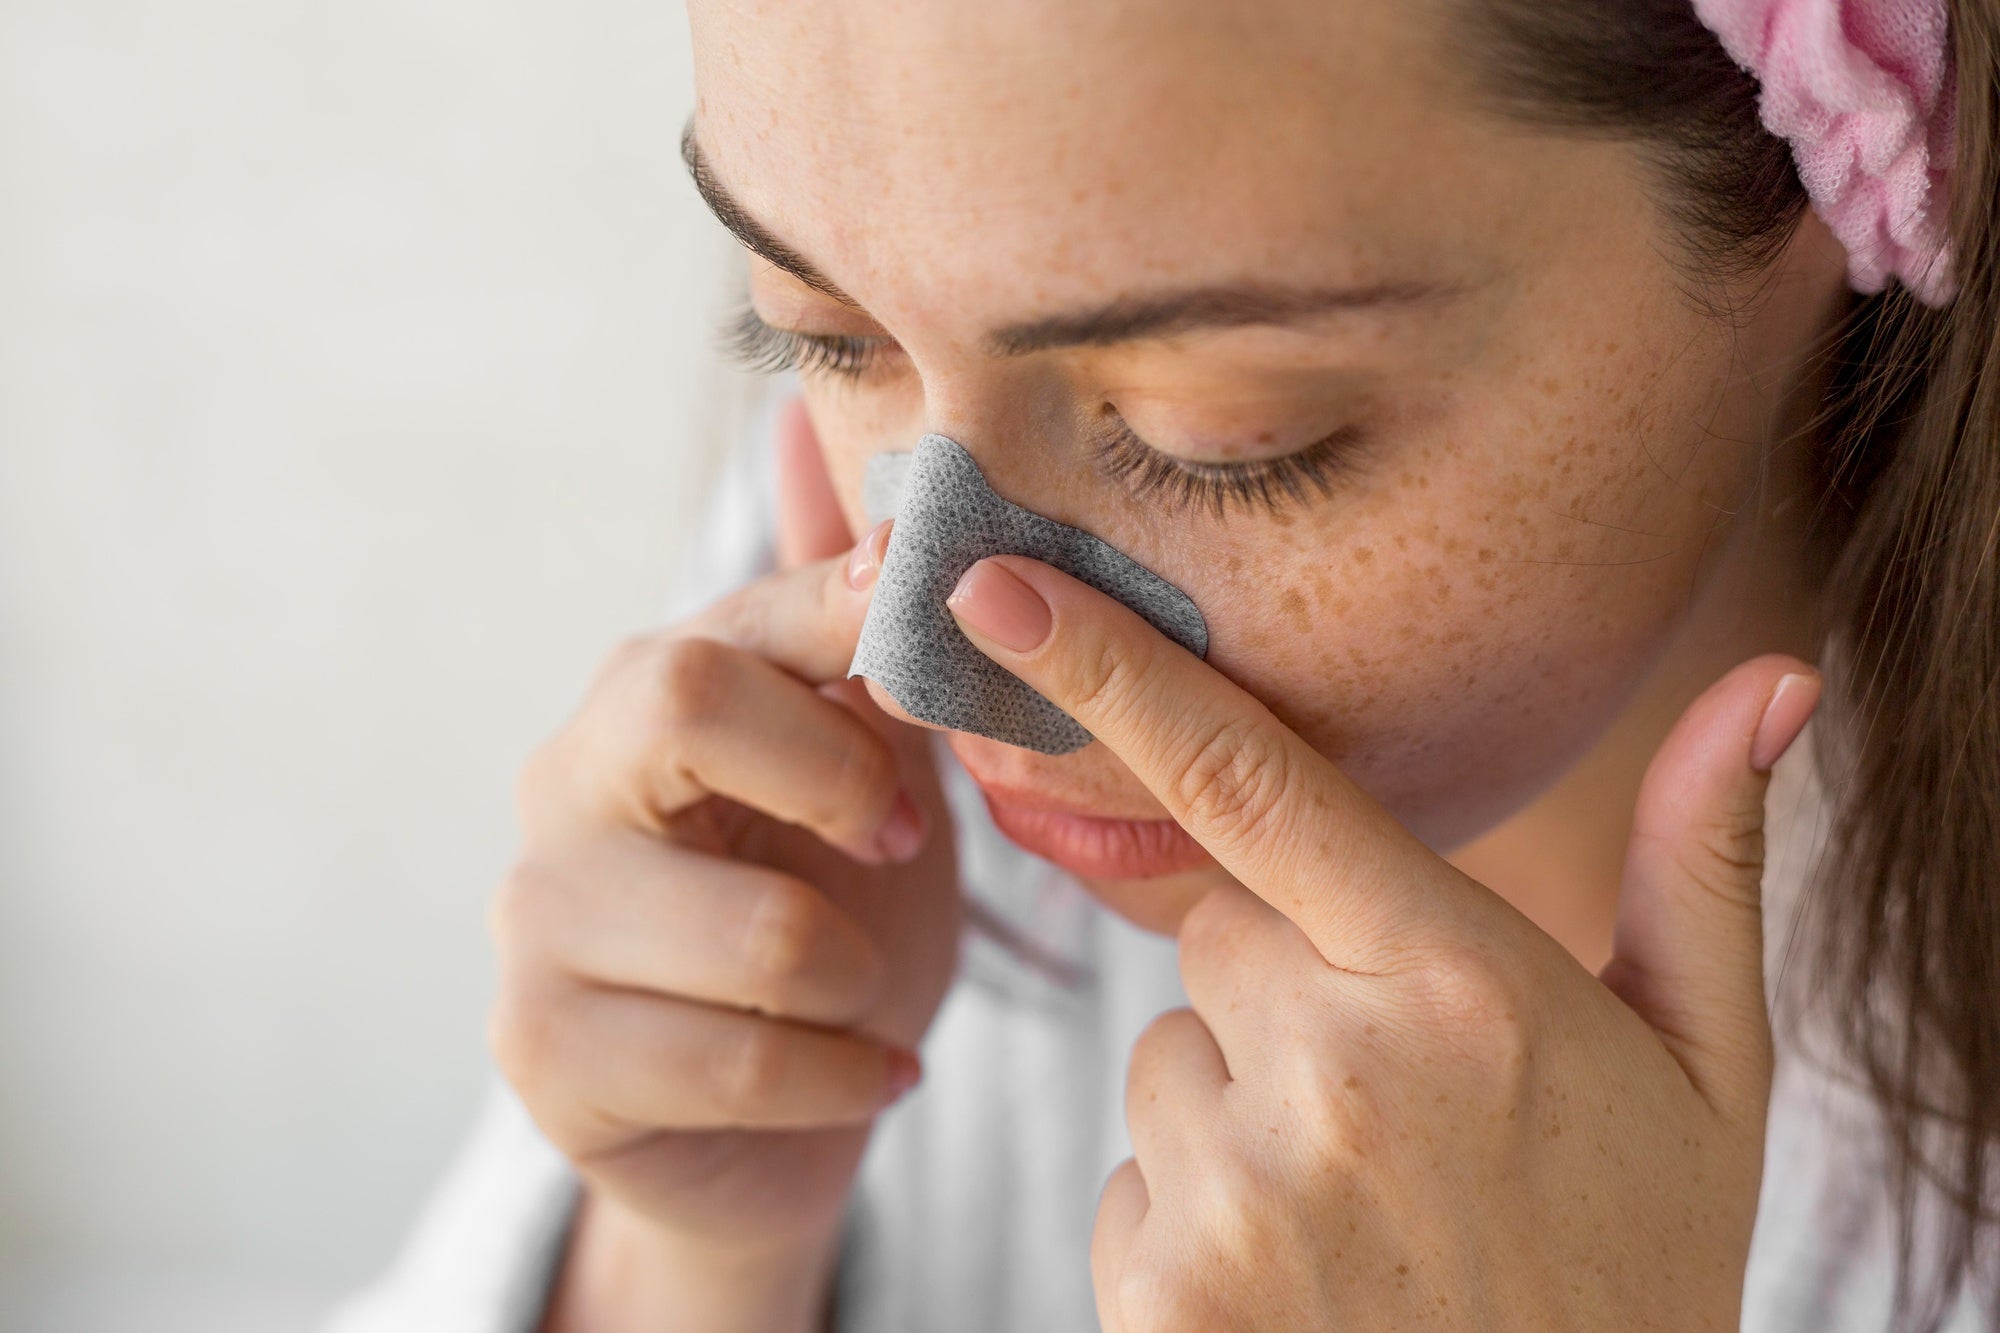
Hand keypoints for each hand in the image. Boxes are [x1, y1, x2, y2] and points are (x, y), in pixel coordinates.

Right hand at [490, 398, 960, 1270]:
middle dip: (840, 781)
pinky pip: (744, 1061)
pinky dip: (848, 1076)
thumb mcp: (861, 764)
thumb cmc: (824, 916)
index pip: (736, 620)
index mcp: (643, 693)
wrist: (761, 1125)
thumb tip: (801, 412)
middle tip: (902, 847)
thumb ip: (849, 629)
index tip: (941, 695)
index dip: (859, 637)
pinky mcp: (544, 1056)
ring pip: (761, 930)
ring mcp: (537, 923)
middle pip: (687, 701)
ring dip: (866, 975)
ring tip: (869, 994)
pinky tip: (865, 1073)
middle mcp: (566, 784)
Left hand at [946, 554, 1820, 1331]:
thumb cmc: (1635, 1264)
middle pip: (1213, 932)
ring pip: (1168, 1060)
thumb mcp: (1706, 1070)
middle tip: (1396, 1096)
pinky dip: (1194, 1215)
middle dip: (1280, 982)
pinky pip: (1131, 1179)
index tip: (994, 586)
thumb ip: (1704, 864)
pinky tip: (1304, 1277)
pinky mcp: (1161, 1292)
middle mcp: (1335, 1076)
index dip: (1111, 670)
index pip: (1251, 784)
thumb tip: (1773, 679)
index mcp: (1461, 987)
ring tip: (1361, 1203)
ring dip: (1237, 1106)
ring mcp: (1236, 1193)